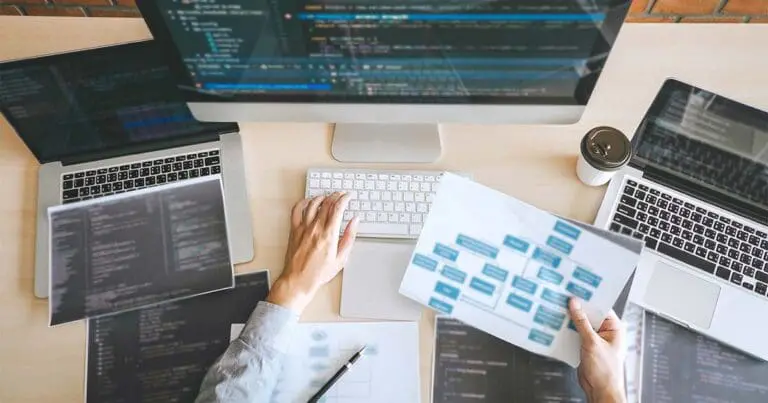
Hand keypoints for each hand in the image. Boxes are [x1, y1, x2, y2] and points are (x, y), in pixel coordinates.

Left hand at [267, 192, 358, 312]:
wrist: (298, 280)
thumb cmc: (318, 273)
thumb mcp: (341, 258)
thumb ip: (349, 237)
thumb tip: (354, 222)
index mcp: (329, 235)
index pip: (338, 209)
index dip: (345, 199)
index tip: (348, 196)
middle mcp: (315, 228)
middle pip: (327, 203)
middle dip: (336, 196)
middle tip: (340, 195)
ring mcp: (303, 228)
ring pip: (313, 204)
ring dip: (322, 197)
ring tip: (327, 197)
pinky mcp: (294, 230)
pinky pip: (297, 210)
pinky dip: (303, 203)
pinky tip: (308, 202)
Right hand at [568, 299, 626, 402]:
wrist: (600, 390)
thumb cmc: (606, 371)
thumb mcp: (592, 343)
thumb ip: (582, 322)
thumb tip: (575, 305)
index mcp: (615, 328)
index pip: (601, 307)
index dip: (588, 299)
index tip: (576, 292)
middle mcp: (606, 332)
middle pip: (589, 315)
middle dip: (577, 309)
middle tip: (564, 299)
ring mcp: (595, 339)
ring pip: (581, 324)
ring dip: (571, 320)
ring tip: (559, 310)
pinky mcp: (585, 346)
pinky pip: (575, 333)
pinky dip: (568, 330)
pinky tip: (559, 326)